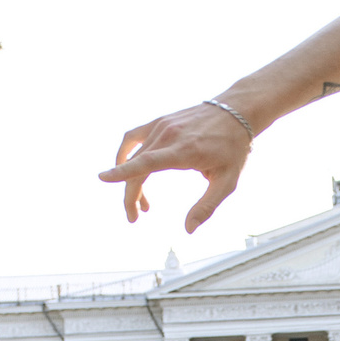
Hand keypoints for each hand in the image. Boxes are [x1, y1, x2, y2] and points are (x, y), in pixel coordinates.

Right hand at [99, 101, 252, 230]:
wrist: (236, 110)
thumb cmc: (234, 147)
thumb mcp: (227, 182)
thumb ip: (207, 207)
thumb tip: (188, 230)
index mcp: (184, 150)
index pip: (147, 162)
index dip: (123, 172)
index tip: (103, 178)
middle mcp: (169, 135)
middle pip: (137, 167)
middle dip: (131, 195)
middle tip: (134, 218)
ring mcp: (162, 126)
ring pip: (134, 155)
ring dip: (132, 181)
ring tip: (143, 203)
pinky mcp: (159, 121)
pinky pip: (133, 138)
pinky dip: (126, 154)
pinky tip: (130, 169)